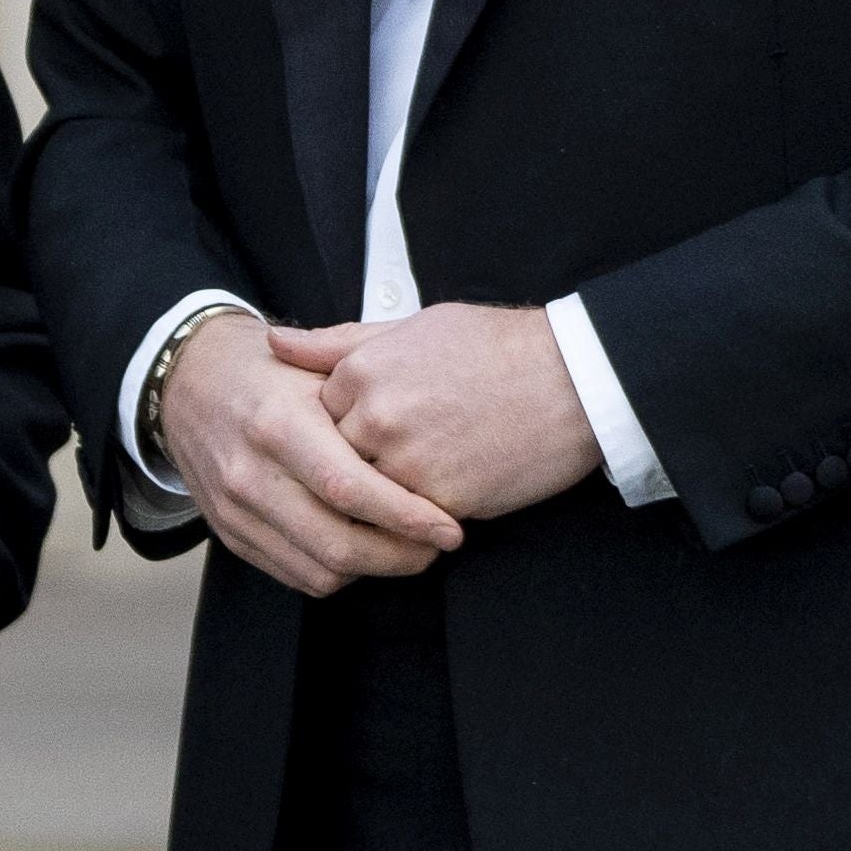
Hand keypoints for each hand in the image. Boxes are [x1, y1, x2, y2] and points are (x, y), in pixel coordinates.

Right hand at [159, 315, 463, 598]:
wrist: (188, 382)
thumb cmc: (265, 371)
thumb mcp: (318, 364)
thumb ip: (372, 398)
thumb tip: (431, 444)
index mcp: (276, 424)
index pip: (349, 490)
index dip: (406, 517)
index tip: (449, 528)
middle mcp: (249, 473)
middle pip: (337, 544)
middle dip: (401, 555)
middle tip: (437, 544)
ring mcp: (235, 510)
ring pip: (320, 570)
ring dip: (373, 569)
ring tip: (405, 547)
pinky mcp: (229, 534)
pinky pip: (295, 576)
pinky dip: (338, 571)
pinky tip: (362, 547)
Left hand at [285, 303, 603, 525]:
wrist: (577, 378)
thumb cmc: (499, 348)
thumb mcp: (415, 327)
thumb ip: (339, 343)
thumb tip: (274, 343)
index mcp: (362, 371)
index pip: (314, 418)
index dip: (343, 427)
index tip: (375, 426)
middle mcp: (374, 417)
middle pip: (332, 461)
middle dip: (356, 465)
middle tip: (398, 457)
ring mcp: (406, 461)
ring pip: (364, 497)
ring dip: (381, 496)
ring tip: (421, 477)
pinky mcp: (441, 499)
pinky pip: (405, 523)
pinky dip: (417, 518)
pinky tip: (444, 496)